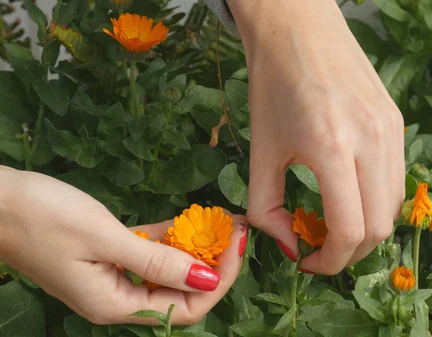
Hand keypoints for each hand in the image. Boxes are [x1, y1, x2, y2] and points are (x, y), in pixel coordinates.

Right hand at [0, 166, 247, 324]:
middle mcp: (118, 298)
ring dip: (196, 246)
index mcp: (115, 305)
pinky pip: (150, 252)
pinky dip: (172, 237)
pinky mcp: (109, 254)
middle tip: (236, 227)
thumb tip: (206, 280)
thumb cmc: (43, 218)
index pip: (185, 308)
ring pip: (168, 270)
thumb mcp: (105, 238)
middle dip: (213, 261)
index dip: (218, 280)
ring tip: (223, 219)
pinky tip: (194, 217)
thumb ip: (157, 263)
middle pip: (181, 291)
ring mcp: (114, 276)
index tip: (236, 243)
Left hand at [227, 0, 404, 273]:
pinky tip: (350, 194)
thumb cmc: (272, 85)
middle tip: (320, 248)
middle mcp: (373, 141)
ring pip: (394, 207)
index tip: (308, 263)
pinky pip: (396, 179)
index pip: (350, 231)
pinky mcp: (397, 122)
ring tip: (333, 223)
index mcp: (333, 148)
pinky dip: (376, 201)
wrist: (298, 27)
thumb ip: (267, 208)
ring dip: (366, 229)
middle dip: (350, 252)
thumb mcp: (260, 150)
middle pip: (380, 228)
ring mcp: (392, 131)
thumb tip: (290, 247)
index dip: (330, 262)